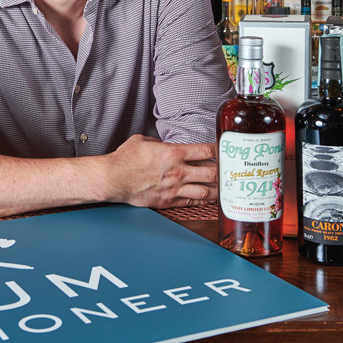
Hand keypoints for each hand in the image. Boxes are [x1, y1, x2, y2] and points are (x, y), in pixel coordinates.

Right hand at [96, 134, 217, 209]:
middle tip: (228, 172)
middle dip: (222, 172)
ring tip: (223, 189)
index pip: (206, 151)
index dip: (218, 150)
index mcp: (173, 153)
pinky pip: (192, 202)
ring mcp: (175, 188)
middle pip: (212, 173)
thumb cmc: (125, 159)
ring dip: (217, 190)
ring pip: (206, 191)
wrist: (114, 178)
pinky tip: (207, 198)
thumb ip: (158, 143)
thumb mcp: (143, 141)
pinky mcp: (168, 201)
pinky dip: (202, 200)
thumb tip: (162, 145)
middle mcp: (178, 171)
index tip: (222, 151)